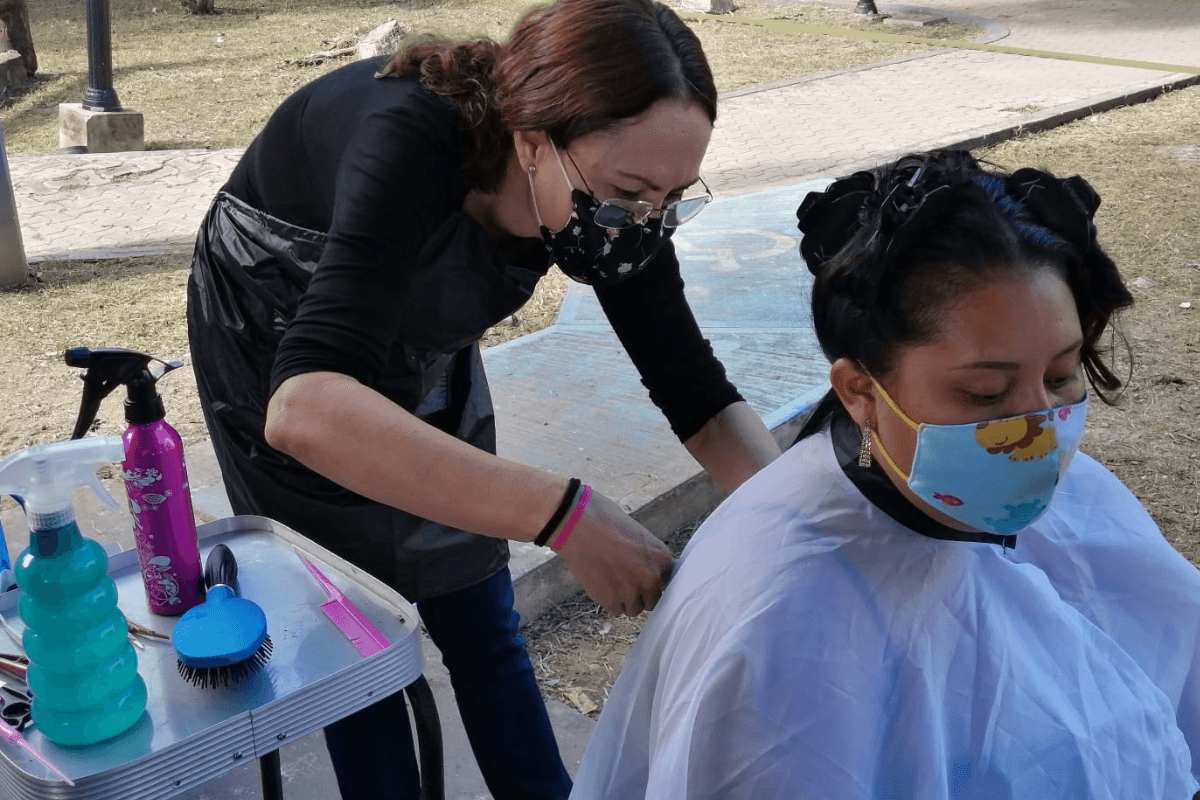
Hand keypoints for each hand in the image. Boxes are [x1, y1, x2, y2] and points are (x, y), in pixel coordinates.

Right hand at [553, 489, 673, 616]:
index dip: (653, 580)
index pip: (666, 582)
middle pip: (653, 599)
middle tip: (625, 580)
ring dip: (626, 600)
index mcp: (662, 558)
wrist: (577, 525)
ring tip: (611, 582)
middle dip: (641, 593)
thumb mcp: (638, 534)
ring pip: (635, 609)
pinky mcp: (612, 601)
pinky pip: (616, 611)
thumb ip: (647, 556)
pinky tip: (602, 585)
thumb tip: (647, 570)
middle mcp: (652, 578)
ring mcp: (632, 592)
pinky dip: (610, 602)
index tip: (642, 577)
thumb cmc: (605, 521)